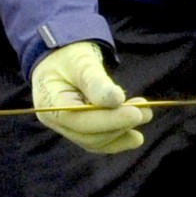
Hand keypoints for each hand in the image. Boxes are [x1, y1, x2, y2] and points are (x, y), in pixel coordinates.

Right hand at [31, 40, 152, 153]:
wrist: (61, 56)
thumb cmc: (69, 55)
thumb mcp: (82, 61)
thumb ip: (96, 81)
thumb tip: (116, 100)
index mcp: (49, 102)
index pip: (78, 119)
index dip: (108, 120)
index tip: (135, 114)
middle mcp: (54, 120)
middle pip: (88, 135)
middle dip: (119, 125)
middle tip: (146, 112)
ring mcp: (65, 128)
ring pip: (95, 141)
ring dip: (122, 132)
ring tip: (145, 115)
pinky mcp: (78, 130)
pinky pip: (97, 141)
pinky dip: (117, 139)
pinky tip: (135, 137)